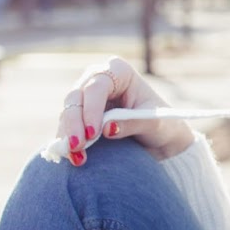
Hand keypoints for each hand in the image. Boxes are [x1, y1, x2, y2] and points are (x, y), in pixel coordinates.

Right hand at [55, 56, 193, 165]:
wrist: (161, 140)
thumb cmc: (163, 125)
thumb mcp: (156, 124)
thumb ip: (134, 123)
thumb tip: (107, 128)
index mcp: (120, 72)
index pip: (97, 86)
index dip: (92, 108)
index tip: (94, 133)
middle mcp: (98, 80)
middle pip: (76, 97)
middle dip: (74, 123)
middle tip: (77, 146)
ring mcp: (86, 98)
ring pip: (67, 113)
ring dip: (67, 135)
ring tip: (76, 157)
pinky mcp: (79, 117)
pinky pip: (66, 127)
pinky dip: (66, 142)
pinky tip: (71, 157)